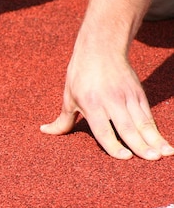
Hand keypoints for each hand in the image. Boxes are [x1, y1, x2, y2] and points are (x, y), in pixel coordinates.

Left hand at [40, 51, 173, 159]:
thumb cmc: (80, 75)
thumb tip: (45, 132)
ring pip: (143, 122)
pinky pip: (148, 116)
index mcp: (92, 104)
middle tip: (152, 159)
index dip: (113, 144)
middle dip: (141, 144)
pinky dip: (156, 130)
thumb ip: (62, 120)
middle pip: (128, 126)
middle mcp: (112, 101)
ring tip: (165, 154)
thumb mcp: (68, 97)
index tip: (125, 157)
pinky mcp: (139, 94)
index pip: (103, 129)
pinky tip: (164, 145)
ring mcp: (128, 97)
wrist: (101, 48)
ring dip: (155, 139)